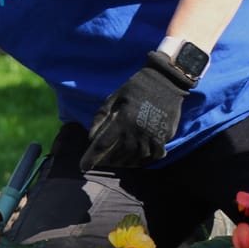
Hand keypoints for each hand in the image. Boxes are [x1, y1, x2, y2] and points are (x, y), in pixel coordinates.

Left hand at [80, 51, 195, 168]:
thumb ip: (101, 117)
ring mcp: (152, 135)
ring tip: (119, 163)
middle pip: (119, 155)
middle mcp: (137, 131)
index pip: (103, 144)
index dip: (91, 157)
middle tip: (103, 162)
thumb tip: (91, 137)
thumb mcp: (114, 97)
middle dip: (109, 161)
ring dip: (126, 163)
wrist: (165, 81)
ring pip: (137, 158)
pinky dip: (146, 160)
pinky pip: (155, 155)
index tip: (83, 166)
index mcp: (122, 120)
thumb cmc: (135, 87)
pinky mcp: (165, 136)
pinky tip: (139, 160)